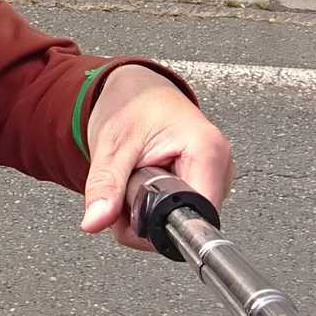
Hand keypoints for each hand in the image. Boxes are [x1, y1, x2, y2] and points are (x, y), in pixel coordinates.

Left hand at [81, 64, 232, 250]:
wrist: (138, 90)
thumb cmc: (132, 105)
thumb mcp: (111, 145)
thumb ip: (104, 186)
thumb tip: (95, 221)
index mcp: (207, 150)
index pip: (195, 215)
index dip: (159, 225)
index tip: (132, 216)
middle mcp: (221, 165)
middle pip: (186, 221)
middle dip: (147, 219)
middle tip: (125, 191)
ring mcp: (217, 176)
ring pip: (181, 220)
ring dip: (149, 214)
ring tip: (135, 183)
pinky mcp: (207, 183)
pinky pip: (180, 211)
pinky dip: (155, 207)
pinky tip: (144, 186)